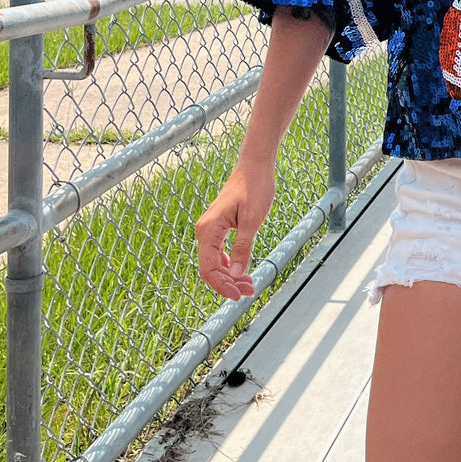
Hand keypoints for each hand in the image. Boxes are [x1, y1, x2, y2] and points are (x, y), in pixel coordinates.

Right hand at [196, 158, 275, 301]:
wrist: (255, 165)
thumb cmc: (255, 187)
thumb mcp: (252, 220)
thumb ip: (243, 247)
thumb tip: (236, 274)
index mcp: (209, 230)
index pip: (208, 268)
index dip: (222, 286)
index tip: (239, 295)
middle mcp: (205, 231)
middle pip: (210, 268)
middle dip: (228, 283)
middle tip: (250, 291)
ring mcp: (210, 229)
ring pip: (214, 262)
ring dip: (230, 276)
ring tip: (250, 284)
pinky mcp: (218, 227)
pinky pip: (219, 253)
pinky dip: (230, 264)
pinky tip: (242, 272)